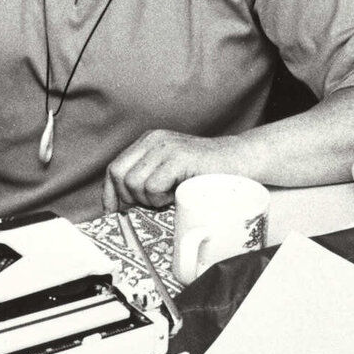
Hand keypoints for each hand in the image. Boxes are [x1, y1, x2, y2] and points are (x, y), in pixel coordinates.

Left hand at [102, 129, 234, 212]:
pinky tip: (177, 195)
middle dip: (130, 198)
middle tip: (153, 204)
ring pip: (134, 183)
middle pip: (118, 174)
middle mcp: (153, 140)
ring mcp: (166, 147)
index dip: (110, 194)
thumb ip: (150, 179)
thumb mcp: (172, 173)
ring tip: (171, 197)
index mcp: (148, 142)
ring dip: (150, 200)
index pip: (114, 168)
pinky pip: (152, 186)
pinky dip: (161, 198)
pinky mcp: (179, 157)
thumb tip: (123, 208)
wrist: (243, 160)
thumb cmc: (208, 174)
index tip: (115, 213)